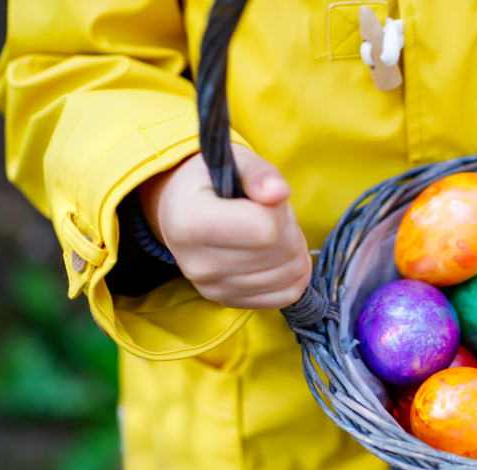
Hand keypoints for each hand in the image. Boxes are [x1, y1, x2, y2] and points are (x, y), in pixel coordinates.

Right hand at [138, 145, 311, 308]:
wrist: (181, 211)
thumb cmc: (210, 182)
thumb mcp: (233, 162)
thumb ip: (259, 173)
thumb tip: (278, 193)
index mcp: (191, 222)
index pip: (264, 229)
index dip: (279, 210)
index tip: (267, 198)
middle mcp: (197, 263)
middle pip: (280, 252)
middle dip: (289, 227)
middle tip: (272, 213)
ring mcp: (213, 288)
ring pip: (289, 274)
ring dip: (295, 249)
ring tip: (274, 232)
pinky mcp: (228, 301)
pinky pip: (286, 295)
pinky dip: (295, 274)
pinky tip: (279, 255)